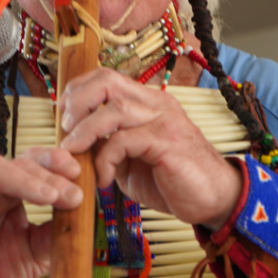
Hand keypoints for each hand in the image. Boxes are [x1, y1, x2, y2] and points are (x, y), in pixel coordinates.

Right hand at [0, 148, 83, 277]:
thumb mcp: (36, 250)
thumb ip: (54, 231)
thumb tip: (81, 215)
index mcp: (11, 189)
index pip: (34, 161)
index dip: (55, 160)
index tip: (79, 172)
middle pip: (20, 163)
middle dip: (50, 176)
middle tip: (73, 194)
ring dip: (25, 181)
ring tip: (48, 196)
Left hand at [58, 68, 242, 228]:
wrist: (215, 199)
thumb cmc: (174, 180)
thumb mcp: (131, 160)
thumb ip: (108, 146)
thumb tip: (75, 144)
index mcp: (147, 102)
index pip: (104, 77)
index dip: (76, 93)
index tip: (63, 120)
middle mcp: (155, 103)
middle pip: (105, 81)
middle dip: (76, 103)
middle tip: (65, 132)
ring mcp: (163, 119)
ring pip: (112, 109)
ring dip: (85, 133)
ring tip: (75, 154)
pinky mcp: (167, 142)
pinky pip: (123, 140)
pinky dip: (104, 159)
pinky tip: (103, 179)